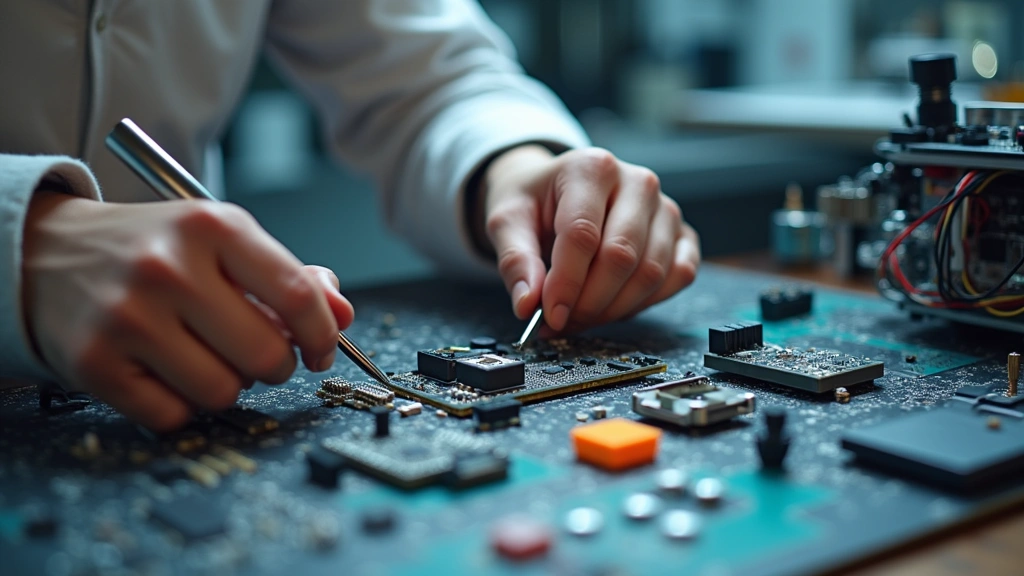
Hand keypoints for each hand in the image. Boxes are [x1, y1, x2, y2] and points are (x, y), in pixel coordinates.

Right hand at [22, 191, 352, 430]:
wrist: (47, 252)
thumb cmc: (152, 249)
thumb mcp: (221, 241)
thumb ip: (290, 275)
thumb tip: (343, 314)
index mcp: (212, 227)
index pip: (298, 295)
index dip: (324, 335)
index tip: (321, 351)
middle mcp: (169, 268)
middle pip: (268, 356)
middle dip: (274, 364)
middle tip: (254, 352)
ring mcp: (128, 317)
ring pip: (224, 392)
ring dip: (227, 385)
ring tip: (203, 355)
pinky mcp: (94, 362)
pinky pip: (175, 414)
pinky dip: (181, 404)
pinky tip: (165, 372)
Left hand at [480, 145, 699, 331]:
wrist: (556, 190)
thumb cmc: (534, 202)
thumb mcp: (507, 221)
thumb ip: (515, 261)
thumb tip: (528, 304)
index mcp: (592, 168)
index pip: (582, 234)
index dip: (566, 283)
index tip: (550, 315)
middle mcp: (638, 183)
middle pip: (622, 256)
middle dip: (589, 302)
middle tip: (562, 320)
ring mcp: (666, 208)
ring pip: (651, 273)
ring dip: (615, 308)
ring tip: (581, 314)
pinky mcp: (682, 233)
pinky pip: (679, 276)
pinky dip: (647, 302)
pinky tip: (614, 304)